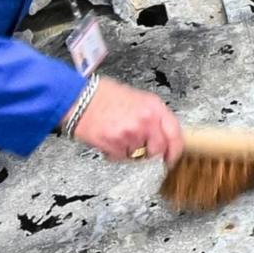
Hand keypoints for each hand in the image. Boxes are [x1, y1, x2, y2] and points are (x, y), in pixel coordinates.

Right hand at [66, 76, 184, 162]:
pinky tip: (108, 138)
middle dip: (148, 151)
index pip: (175, 133)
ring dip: (129, 150)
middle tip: (136, 144)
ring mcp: (132, 134)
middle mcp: (146, 120)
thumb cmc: (102, 95)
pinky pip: (122, 157)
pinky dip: (115, 153)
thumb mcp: (137, 98)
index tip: (172, 157)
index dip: (175, 149)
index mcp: (154, 107)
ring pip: (138, 155)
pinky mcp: (116, 145)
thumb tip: (162, 132)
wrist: (78, 98)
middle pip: (158, 149)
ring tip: (118, 134)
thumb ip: (152, 115)